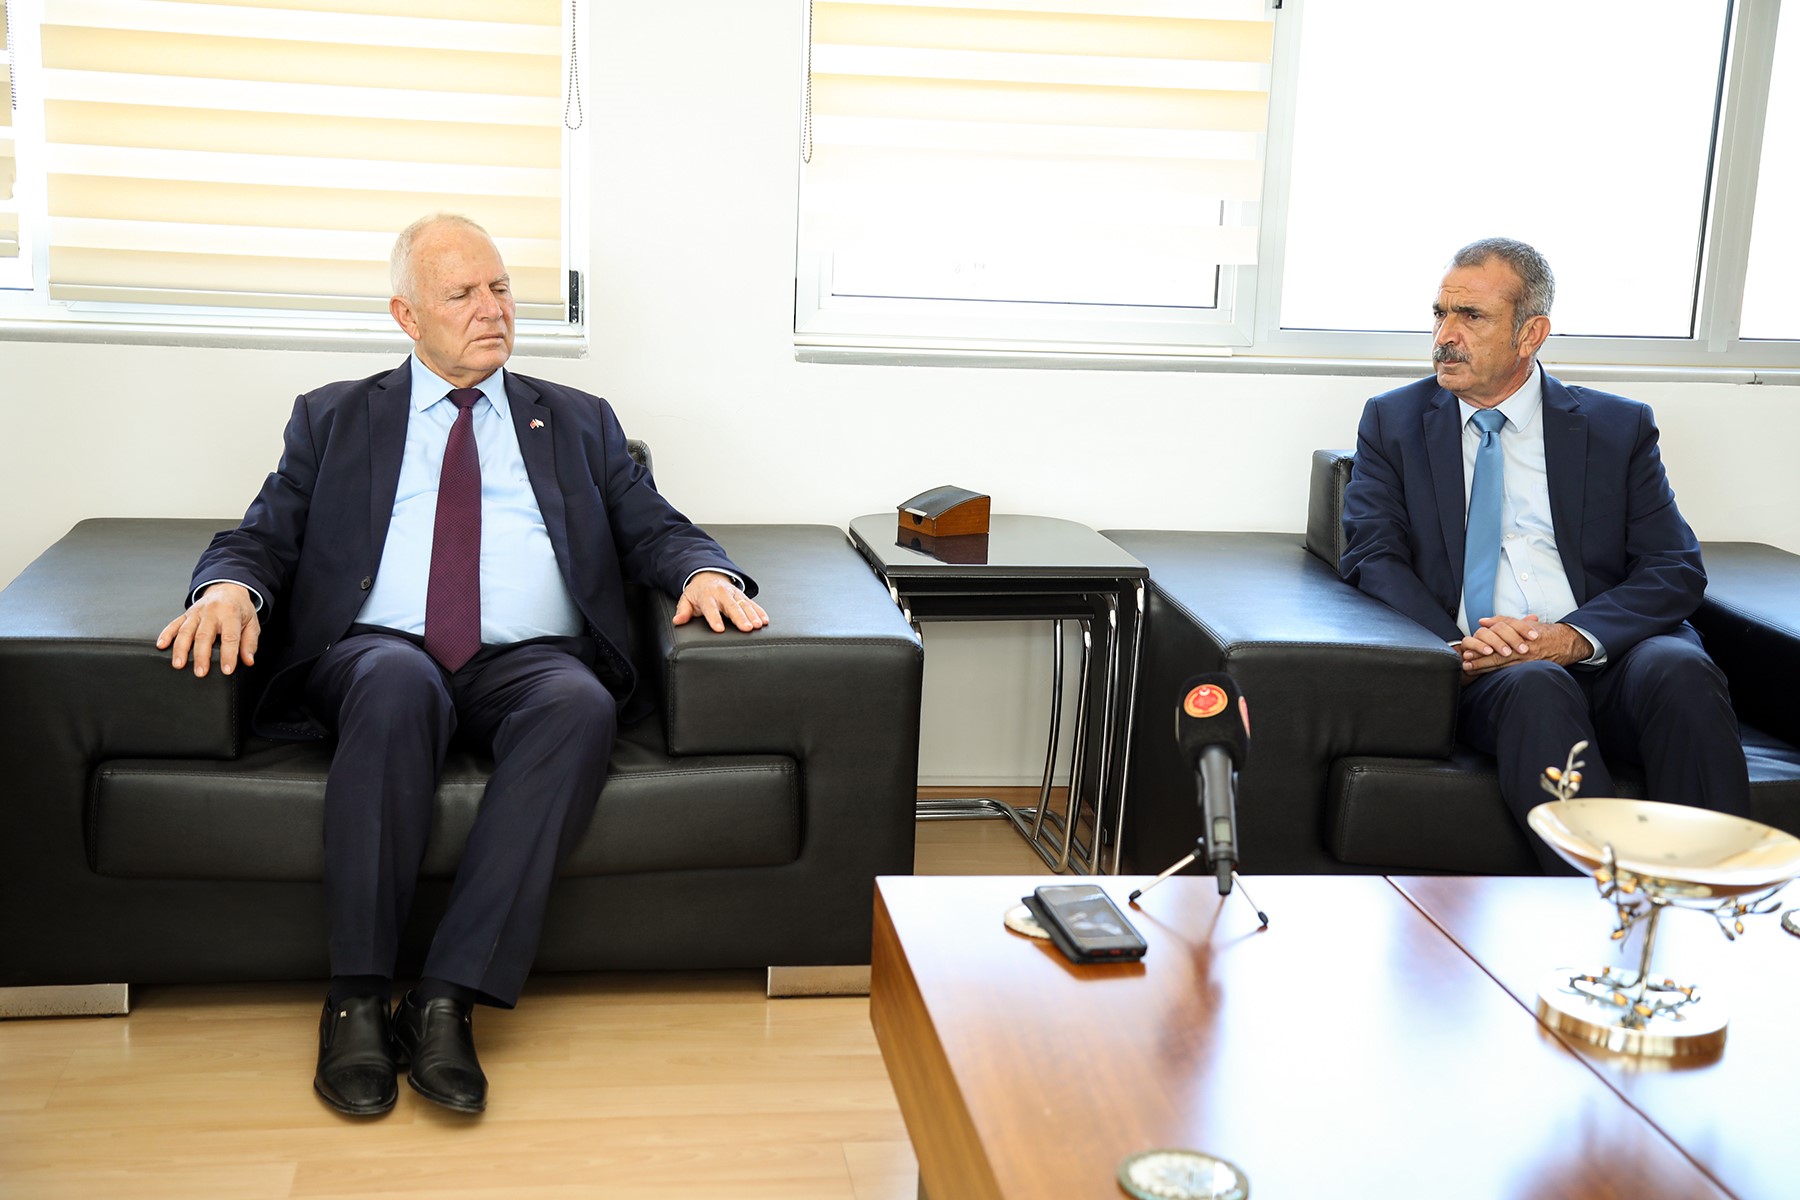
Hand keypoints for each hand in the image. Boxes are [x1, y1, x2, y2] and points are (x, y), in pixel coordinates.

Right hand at [156, 583, 260, 676]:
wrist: (227, 589)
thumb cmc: (240, 609)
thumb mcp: (252, 623)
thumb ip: (250, 642)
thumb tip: (248, 660)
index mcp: (231, 614)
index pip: (230, 637)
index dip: (229, 654)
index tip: (227, 670)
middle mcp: (212, 612)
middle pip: (204, 635)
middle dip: (201, 655)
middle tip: (200, 672)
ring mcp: (197, 612)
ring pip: (186, 631)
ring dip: (181, 648)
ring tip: (179, 664)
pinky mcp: (186, 614)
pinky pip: (174, 624)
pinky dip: (166, 634)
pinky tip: (161, 645)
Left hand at [672, 571, 767, 633]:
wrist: (708, 575)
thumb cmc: (697, 593)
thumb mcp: (686, 599)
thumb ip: (683, 611)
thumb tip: (678, 620)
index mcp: (707, 596)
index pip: (711, 609)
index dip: (715, 619)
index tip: (719, 629)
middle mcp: (722, 594)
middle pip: (732, 607)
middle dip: (740, 617)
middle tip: (747, 628)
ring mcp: (734, 594)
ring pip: (744, 605)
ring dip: (753, 615)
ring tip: (758, 625)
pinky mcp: (742, 596)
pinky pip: (752, 603)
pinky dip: (759, 611)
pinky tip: (765, 620)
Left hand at [1457, 615, 1592, 677]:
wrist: (1565, 643)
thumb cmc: (1543, 632)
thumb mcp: (1523, 623)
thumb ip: (1502, 621)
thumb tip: (1483, 622)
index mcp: (1521, 637)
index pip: (1497, 643)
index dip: (1482, 648)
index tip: (1468, 651)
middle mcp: (1524, 651)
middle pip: (1498, 657)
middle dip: (1480, 661)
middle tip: (1466, 663)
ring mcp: (1527, 662)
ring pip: (1502, 667)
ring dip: (1485, 669)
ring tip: (1470, 670)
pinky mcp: (1530, 669)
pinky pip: (1510, 672)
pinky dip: (1496, 674)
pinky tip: (1485, 675)